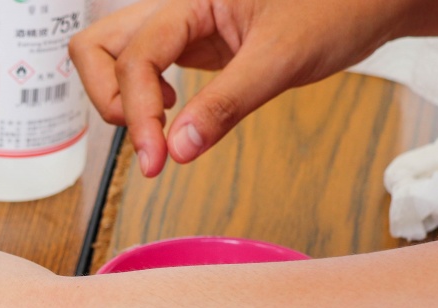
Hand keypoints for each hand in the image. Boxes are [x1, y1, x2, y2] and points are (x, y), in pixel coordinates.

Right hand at [70, 0, 405, 176]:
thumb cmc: (339, 7)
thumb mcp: (283, 58)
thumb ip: (226, 104)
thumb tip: (178, 149)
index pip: (135, 57)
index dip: (136, 113)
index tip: (156, 162)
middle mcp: (176, 7)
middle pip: (97, 45)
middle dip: (110, 98)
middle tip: (148, 138)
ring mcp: (181, 26)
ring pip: (110, 52)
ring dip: (115, 95)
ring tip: (154, 127)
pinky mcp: (193, 44)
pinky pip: (142, 66)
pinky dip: (140, 95)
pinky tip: (172, 113)